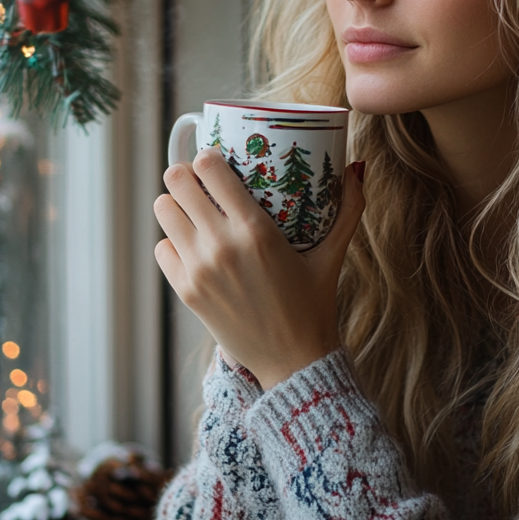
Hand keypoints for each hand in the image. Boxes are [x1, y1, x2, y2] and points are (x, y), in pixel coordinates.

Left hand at [153, 148, 365, 390]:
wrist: (294, 362)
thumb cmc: (315, 305)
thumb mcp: (334, 255)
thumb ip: (349, 209)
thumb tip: (357, 168)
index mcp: (256, 229)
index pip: (209, 168)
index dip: (207, 157)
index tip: (217, 161)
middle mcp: (221, 245)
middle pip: (176, 182)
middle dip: (186, 176)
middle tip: (202, 183)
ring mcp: (198, 269)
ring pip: (162, 210)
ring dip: (175, 205)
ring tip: (193, 211)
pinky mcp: (186, 291)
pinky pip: (161, 248)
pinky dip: (172, 242)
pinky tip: (192, 246)